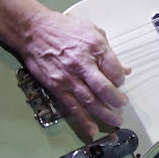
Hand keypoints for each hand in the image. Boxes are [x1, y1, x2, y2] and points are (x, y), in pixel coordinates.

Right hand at [19, 9, 129, 141]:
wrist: (34, 31)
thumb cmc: (63, 28)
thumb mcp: (92, 31)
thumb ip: (108, 51)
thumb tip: (124, 68)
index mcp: (94, 47)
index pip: (115, 71)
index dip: (121, 80)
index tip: (121, 82)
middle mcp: (82, 64)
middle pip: (105, 89)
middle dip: (117, 100)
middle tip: (123, 105)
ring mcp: (68, 78)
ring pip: (91, 101)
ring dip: (105, 114)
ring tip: (116, 121)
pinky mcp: (56, 87)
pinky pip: (72, 107)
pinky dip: (83, 120)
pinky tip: (92, 129)